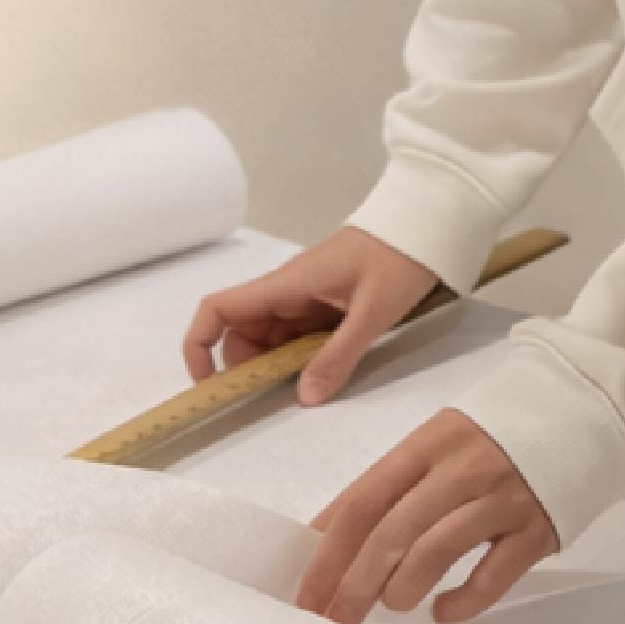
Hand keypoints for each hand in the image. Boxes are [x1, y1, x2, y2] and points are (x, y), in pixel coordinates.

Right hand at [182, 227, 441, 402]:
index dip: (200, 344)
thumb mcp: (373, 312)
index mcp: (285, 284)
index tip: (209, 383)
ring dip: (276, 365)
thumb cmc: (398, 259)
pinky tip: (322, 373)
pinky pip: (297, 336)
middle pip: (242, 331)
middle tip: (274, 397)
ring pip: (270, 338)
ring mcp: (304, 298)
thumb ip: (339, 355)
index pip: (218, 309)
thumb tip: (304, 399)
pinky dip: (300, 358)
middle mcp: (285, 291)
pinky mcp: (324, 305)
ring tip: (305, 387)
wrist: (424, 225)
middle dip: (247, 367)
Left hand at [296, 408, 556, 623]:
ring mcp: (502, 499)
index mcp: (427, 444)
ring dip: (402, 589)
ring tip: (393, 605)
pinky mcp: (537, 529)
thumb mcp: (435, 443)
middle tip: (336, 621)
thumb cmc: (491, 436)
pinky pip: (493, 575)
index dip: (327, 553)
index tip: (305, 595)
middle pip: (392, 533)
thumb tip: (324, 537)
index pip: (363, 501)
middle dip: (354, 585)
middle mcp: (461, 469)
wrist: (580, 413)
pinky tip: (444, 611)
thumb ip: (388, 485)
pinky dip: (463, 601)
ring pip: (437, 551)